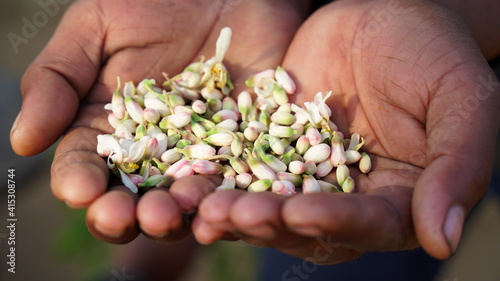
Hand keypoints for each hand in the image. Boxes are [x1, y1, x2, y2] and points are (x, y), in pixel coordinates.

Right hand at [10, 0, 308, 242]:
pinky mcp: (244, 149)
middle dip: (128, 214)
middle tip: (128, 216)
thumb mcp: (97, 28)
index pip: (86, 168)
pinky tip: (221, 206)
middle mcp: (154, 152)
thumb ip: (58, 78)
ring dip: (176, 214)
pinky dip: (229, 199)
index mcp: (110, 130)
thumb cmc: (153, 2)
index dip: (80, 183)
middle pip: (134, 198)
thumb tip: (23, 142)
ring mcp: (200, 154)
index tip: (80, 190)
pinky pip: (237, 182)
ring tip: (171, 211)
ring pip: (185, 200)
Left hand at [193, 0, 499, 262]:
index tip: (303, 214)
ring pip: (265, 203)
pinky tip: (188, 177)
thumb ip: (457, 169)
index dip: (335, 222)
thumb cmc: (435, 55)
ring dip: (232, 209)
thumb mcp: (461, 104)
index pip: (366, 224)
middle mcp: (343, 197)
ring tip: (202, 206)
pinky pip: (239, 164)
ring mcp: (301, 173)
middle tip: (234, 216)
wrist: (388, 15)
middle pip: (304, 225)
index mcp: (394, 200)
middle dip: (269, 223)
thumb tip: (445, 242)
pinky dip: (215, 174)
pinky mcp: (268, 145)